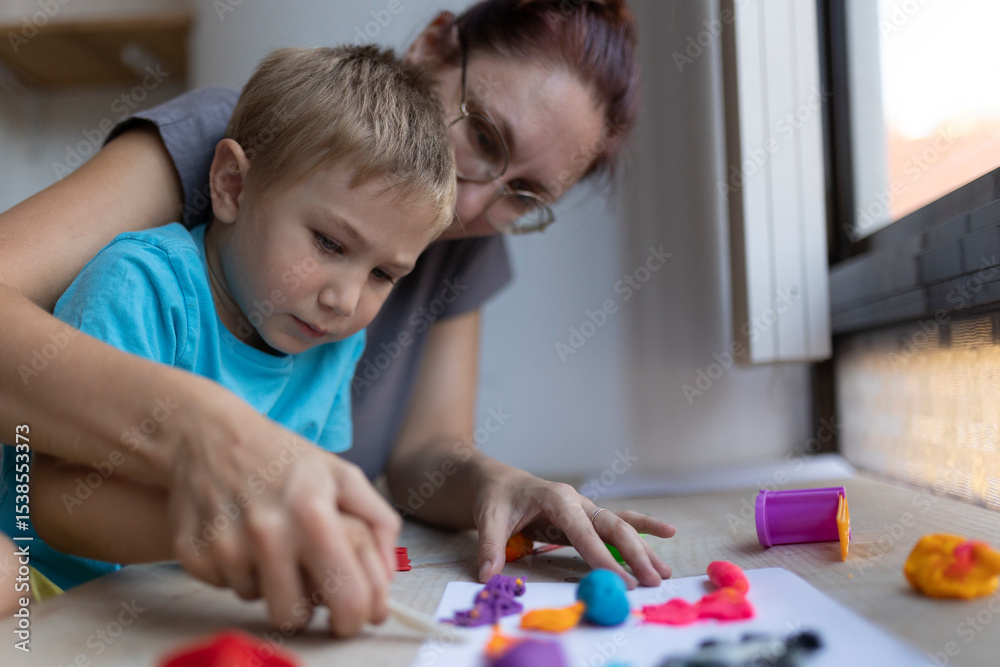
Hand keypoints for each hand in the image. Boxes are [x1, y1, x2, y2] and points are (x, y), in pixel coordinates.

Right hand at [166, 389, 400, 635]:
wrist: (208, 434)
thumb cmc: (284, 457)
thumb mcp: (342, 475)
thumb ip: (378, 522)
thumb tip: (389, 577)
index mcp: (313, 513)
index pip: (345, 597)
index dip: (355, 617)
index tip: (352, 616)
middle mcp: (267, 533)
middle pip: (294, 617)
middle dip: (306, 608)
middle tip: (307, 583)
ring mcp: (225, 545)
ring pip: (256, 601)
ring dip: (267, 582)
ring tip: (270, 542)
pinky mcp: (193, 553)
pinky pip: (223, 587)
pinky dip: (236, 571)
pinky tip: (239, 535)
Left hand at [473, 466, 674, 588]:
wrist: (498, 481)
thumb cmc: (496, 496)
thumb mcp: (488, 517)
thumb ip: (490, 545)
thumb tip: (488, 575)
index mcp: (555, 498)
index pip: (582, 530)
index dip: (601, 555)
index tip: (618, 579)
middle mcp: (576, 501)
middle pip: (611, 526)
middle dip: (633, 554)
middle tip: (652, 581)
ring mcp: (584, 509)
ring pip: (620, 527)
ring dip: (643, 548)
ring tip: (665, 571)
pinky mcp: (585, 519)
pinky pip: (617, 524)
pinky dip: (641, 530)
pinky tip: (665, 534)